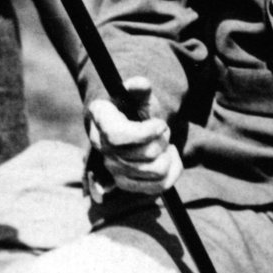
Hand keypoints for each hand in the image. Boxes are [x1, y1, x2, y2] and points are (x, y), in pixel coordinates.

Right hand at [86, 76, 180, 195]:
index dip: (145, 133)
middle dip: (162, 140)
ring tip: (166, 143)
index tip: (161, 124)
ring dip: (168, 156)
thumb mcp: (139, 95)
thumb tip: (137, 84)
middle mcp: (101, 146)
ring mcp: (112, 167)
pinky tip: (170, 157)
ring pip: (154, 172)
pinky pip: (157, 187)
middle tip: (164, 129)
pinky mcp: (125, 183)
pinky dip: (173, 172)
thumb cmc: (134, 106)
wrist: (130, 124)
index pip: (118, 136)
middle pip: (143, 155)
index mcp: (100, 118)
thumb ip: (140, 87)